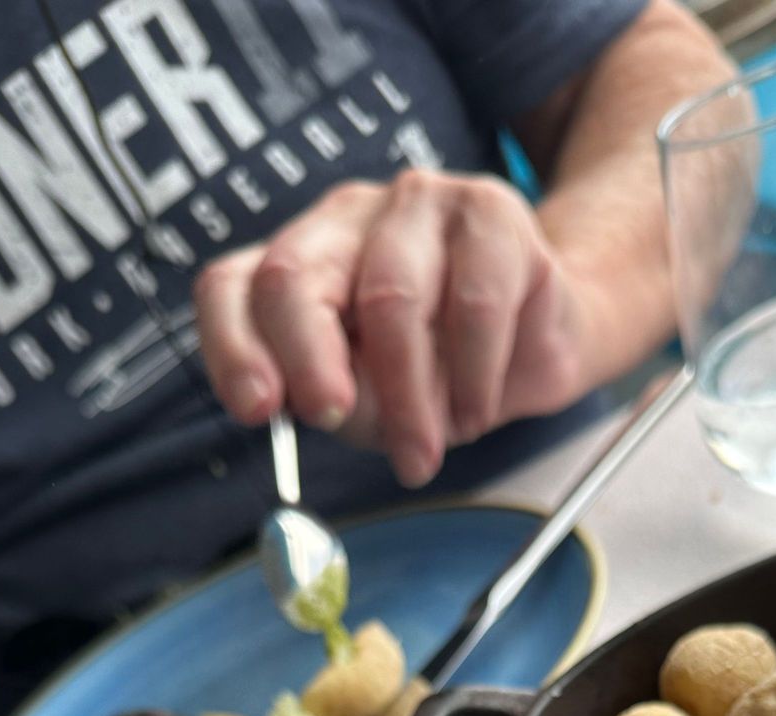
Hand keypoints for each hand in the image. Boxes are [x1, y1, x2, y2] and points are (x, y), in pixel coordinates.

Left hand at [194, 171, 591, 487]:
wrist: (543, 338)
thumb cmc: (444, 371)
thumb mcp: (375, 405)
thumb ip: (343, 401)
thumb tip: (328, 408)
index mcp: (297, 267)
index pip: (232, 289)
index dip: (234, 348)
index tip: (257, 411)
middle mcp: (342, 223)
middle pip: (295, 278)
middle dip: (311, 363)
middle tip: (340, 422)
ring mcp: (415, 205)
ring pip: (391, 299)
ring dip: (411, 395)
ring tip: (426, 449)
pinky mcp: (490, 210)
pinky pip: (473, 303)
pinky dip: (474, 376)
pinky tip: (477, 410)